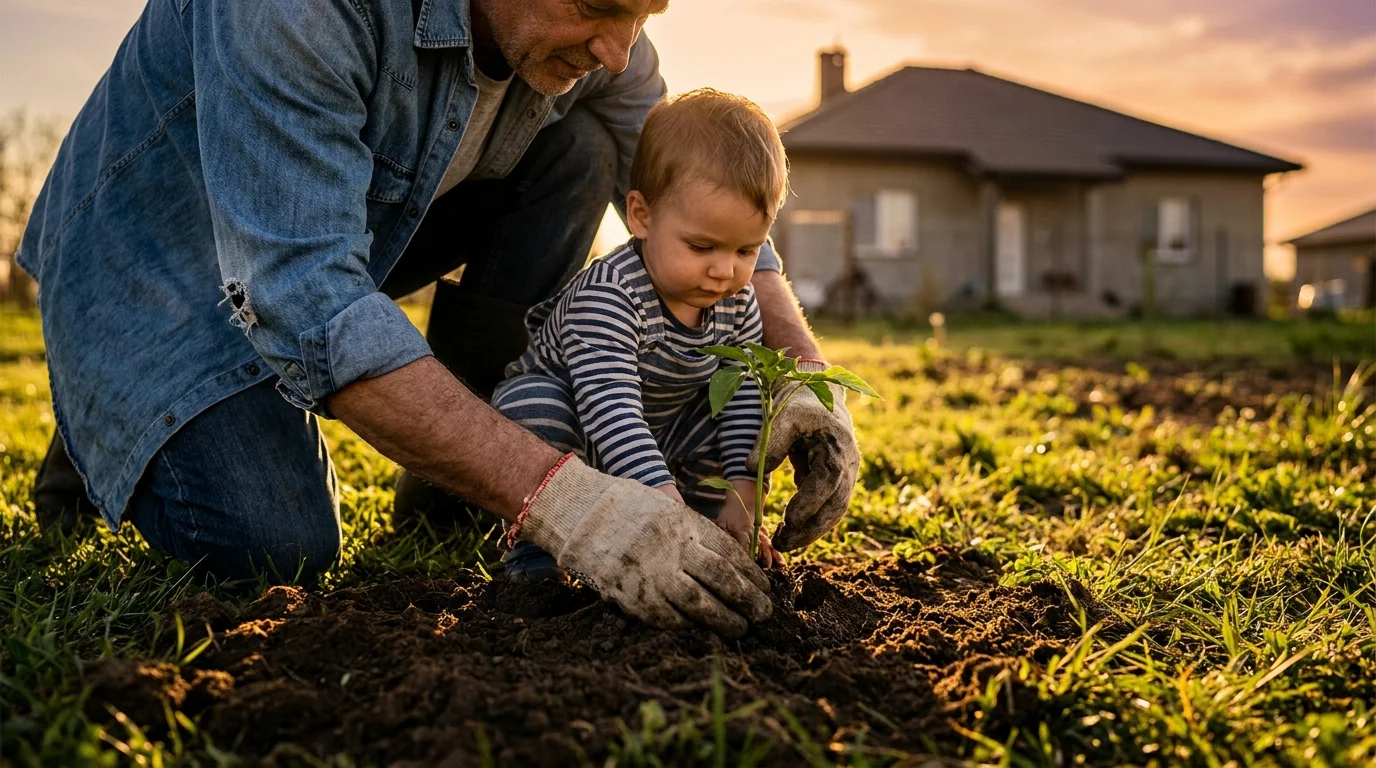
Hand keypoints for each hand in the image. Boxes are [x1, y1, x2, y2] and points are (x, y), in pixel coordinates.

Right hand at [518, 456, 772, 635]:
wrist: (573, 511)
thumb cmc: (622, 505)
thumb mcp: (663, 505)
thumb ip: (691, 530)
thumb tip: (726, 557)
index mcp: (683, 522)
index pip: (729, 553)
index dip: (751, 575)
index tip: (764, 587)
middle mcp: (671, 548)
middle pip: (722, 581)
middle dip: (749, 600)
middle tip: (764, 615)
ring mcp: (650, 573)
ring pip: (700, 605)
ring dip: (725, 620)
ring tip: (740, 628)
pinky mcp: (630, 595)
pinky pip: (667, 617)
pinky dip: (689, 625)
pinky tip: (702, 629)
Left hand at [747, 371, 859, 551]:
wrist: (821, 396)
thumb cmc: (800, 405)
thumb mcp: (784, 416)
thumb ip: (770, 442)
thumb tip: (752, 469)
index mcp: (836, 448)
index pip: (826, 484)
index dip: (808, 504)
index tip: (788, 521)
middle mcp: (848, 465)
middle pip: (835, 506)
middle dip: (810, 529)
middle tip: (782, 544)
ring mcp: (847, 475)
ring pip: (834, 512)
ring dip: (812, 531)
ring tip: (784, 543)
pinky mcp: (839, 482)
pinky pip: (830, 508)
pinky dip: (813, 522)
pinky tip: (792, 531)